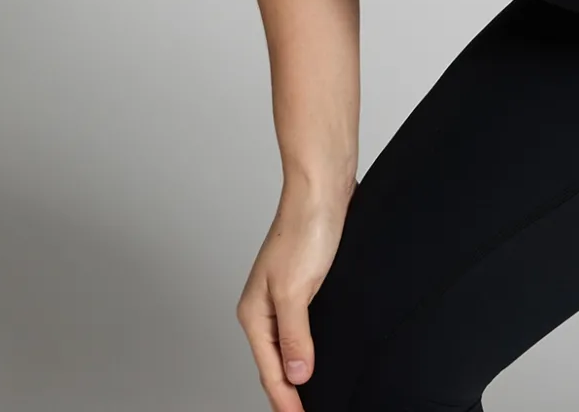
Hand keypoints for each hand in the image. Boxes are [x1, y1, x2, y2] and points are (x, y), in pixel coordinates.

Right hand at [237, 180, 354, 410]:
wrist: (323, 188)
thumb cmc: (305, 227)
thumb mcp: (296, 288)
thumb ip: (295, 334)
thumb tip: (297, 375)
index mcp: (255, 311)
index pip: (269, 370)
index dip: (286, 400)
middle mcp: (265, 306)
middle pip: (275, 362)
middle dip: (288, 392)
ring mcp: (285, 294)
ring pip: (290, 345)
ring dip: (299, 371)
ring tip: (311, 396)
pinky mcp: (306, 283)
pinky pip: (305, 327)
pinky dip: (310, 346)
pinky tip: (321, 354)